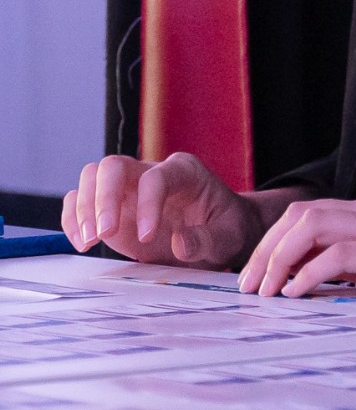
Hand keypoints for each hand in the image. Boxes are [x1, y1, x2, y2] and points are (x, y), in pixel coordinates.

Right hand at [61, 152, 278, 269]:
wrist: (220, 233)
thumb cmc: (226, 230)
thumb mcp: (228, 238)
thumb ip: (207, 240)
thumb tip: (179, 242)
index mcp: (185, 172)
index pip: (156, 177)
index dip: (147, 204)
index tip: (147, 239)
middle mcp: (152, 172)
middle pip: (114, 166)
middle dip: (103, 198)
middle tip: (103, 235)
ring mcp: (129, 188)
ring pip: (93, 177)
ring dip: (84, 208)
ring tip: (88, 242)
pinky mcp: (112, 207)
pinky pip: (82, 199)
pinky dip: (74, 217)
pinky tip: (81, 242)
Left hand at [237, 194, 355, 306]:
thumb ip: (351, 272)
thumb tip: (298, 289)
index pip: (306, 214)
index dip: (271, 244)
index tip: (251, 279)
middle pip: (301, 214)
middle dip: (265, 250)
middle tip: (247, 289)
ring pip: (313, 225)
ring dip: (279, 259)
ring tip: (265, 293)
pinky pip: (340, 252)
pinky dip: (309, 273)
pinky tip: (296, 296)